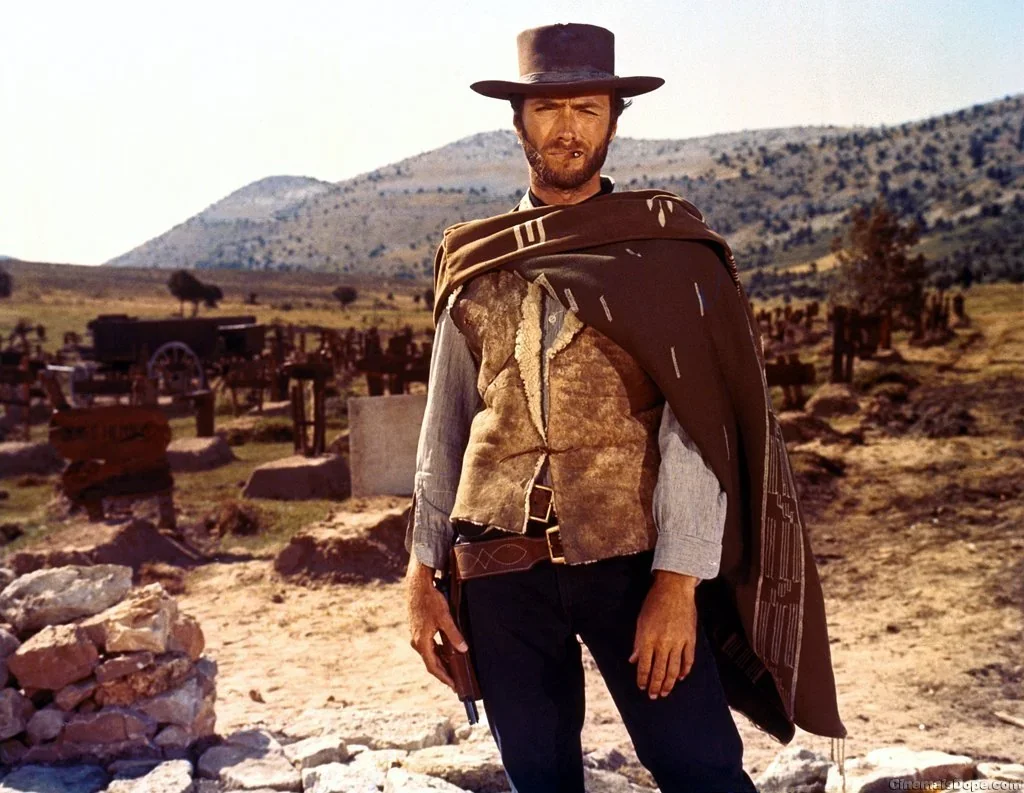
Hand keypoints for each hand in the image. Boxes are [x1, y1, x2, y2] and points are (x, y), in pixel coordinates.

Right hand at [406, 556, 467, 691]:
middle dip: (444, 672)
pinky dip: (438, 650)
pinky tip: (447, 650)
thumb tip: (463, 650)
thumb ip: (454, 635)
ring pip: (430, 653)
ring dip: (441, 661)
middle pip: (431, 662)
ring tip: (454, 667)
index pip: (433, 667)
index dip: (444, 678)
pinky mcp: (418, 629)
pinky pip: (429, 645)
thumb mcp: (444, 618)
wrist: (417, 585)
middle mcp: (417, 642)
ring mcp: (416, 636)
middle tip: (456, 681)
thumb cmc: (430, 600)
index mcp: (421, 642)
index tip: (453, 686)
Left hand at [629, 571, 698, 698]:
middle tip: (654, 696)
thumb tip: (634, 660)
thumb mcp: (641, 621)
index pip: (644, 666)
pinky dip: (685, 671)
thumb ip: (638, 642)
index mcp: (648, 638)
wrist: (674, 589)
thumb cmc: (654, 603)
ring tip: (665, 692)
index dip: (642, 679)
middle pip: (659, 671)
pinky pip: (688, 660)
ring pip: (674, 669)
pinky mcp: (690, 639)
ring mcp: (679, 642)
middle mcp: (663, 643)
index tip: (642, 687)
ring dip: (669, 683)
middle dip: (655, 686)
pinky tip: (680, 677)